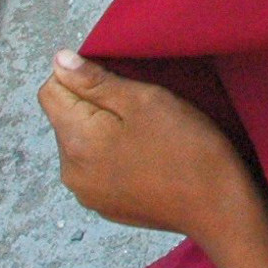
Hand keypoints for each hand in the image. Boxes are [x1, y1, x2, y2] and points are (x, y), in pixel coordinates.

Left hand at [39, 51, 250, 240]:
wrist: (217, 207)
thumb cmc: (187, 149)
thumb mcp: (146, 100)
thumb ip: (97, 81)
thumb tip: (59, 61)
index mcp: (76, 140)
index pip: (50, 91)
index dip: (80, 77)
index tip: (119, 82)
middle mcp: (70, 171)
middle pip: (66, 119)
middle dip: (94, 106)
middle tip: (141, 109)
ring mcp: (86, 193)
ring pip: (82, 144)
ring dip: (104, 132)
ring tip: (147, 135)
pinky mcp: (103, 206)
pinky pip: (96, 169)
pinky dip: (113, 157)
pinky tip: (147, 159)